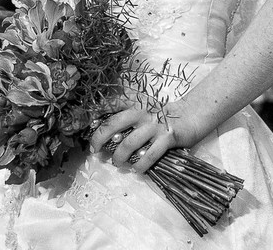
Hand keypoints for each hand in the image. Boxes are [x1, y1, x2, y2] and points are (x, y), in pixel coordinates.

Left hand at [89, 102, 204, 175]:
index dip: (94, 111)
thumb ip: (124, 117)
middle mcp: (142, 112)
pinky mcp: (167, 138)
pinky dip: (140, 166)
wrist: (189, 116)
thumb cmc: (159, 116)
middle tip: (94, 150)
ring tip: (117, 163)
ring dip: (119, 157)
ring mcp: (154, 125)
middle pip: (113, 124)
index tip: (83, 123)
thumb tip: (102, 134)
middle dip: (99, 138)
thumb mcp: (141, 109)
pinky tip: (136, 170)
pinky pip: (149, 155)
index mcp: (134, 102)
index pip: (109, 103)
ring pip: (129, 143)